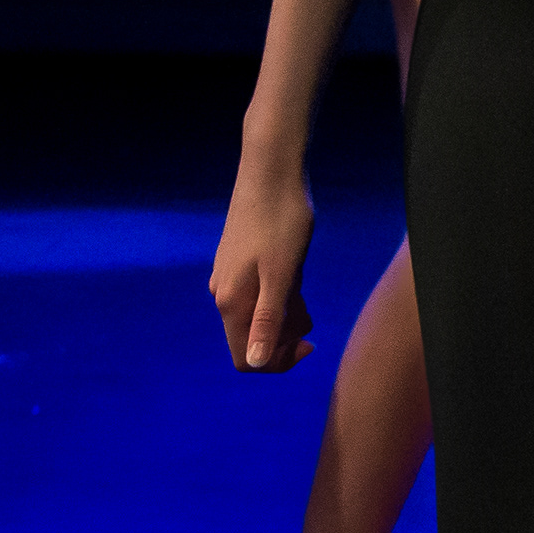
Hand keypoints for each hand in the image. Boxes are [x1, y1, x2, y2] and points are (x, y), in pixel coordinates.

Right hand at [210, 160, 318, 372]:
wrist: (271, 169)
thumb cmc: (282, 220)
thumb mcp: (282, 275)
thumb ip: (267, 320)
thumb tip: (254, 362)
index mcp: (231, 302)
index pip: (247, 358)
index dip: (278, 361)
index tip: (309, 342)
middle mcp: (222, 293)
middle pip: (251, 338)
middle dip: (284, 336)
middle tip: (311, 314)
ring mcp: (228, 275)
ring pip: (256, 313)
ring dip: (284, 314)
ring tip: (304, 289)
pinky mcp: (237, 260)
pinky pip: (256, 292)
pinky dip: (278, 294)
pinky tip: (295, 272)